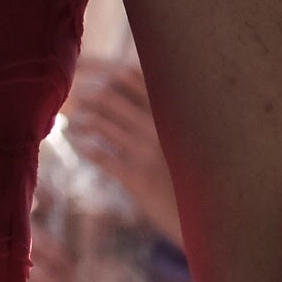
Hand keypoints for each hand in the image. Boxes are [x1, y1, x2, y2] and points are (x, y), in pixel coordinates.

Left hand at [61, 56, 173, 228]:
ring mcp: (147, 151)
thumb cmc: (189, 167)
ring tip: (74, 121)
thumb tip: (120, 81)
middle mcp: (159, 124)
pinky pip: (98, 154)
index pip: (128, 74)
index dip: (100, 69)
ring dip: (79, 119)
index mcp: (170, 108)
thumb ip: (156, 108)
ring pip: (97, 122)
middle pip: (106, 94)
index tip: (81, 70)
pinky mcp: (137, 178)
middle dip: (84, 93)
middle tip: (74, 97)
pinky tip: (77, 142)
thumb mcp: (181, 132)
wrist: (208, 212)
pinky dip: (82, 144)